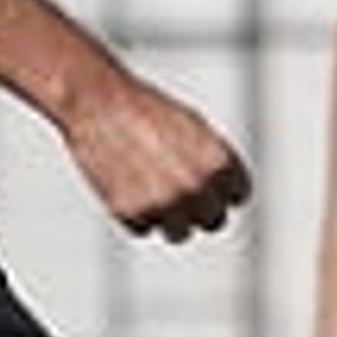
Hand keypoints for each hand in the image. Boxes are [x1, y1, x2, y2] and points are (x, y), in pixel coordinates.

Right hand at [61, 72, 250, 243]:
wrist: (98, 103)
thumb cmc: (146, 110)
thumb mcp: (195, 127)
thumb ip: (215, 163)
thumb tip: (225, 193)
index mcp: (218, 163)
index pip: (238, 196)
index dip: (223, 189)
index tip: (208, 183)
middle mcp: (195, 187)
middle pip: (213, 220)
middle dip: (199, 208)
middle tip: (178, 188)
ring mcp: (164, 203)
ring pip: (180, 234)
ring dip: (169, 218)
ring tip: (152, 188)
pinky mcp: (131, 213)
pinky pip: (144, 229)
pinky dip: (137, 215)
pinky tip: (128, 185)